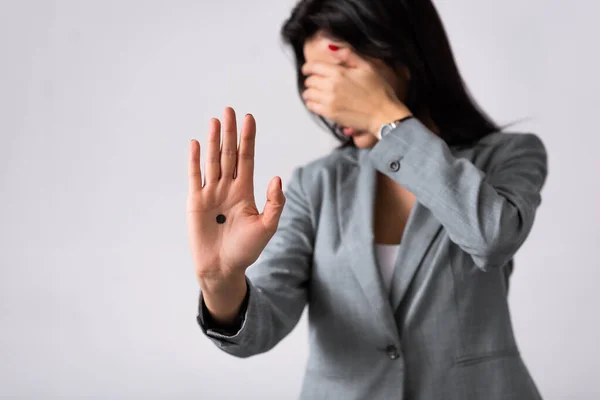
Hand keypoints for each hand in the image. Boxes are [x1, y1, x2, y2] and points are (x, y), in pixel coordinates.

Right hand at [187, 107, 285, 289]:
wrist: (222, 268)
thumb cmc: (246, 250)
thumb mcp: (266, 227)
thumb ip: (274, 203)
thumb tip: (277, 178)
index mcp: (245, 191)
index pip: (247, 158)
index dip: (248, 138)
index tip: (250, 118)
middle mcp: (228, 187)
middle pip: (229, 154)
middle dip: (231, 132)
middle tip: (230, 110)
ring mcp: (210, 193)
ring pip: (213, 161)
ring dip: (214, 141)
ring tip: (215, 120)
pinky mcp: (195, 202)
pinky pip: (194, 177)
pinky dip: (195, 160)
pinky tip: (197, 143)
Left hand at [301, 48, 411, 135]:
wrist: (383, 114)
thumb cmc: (378, 91)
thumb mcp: (367, 67)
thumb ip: (349, 55)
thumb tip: (332, 46)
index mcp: (339, 73)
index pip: (313, 67)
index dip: (308, 67)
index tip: (307, 69)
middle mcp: (331, 86)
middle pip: (310, 80)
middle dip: (311, 79)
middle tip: (316, 81)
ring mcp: (329, 101)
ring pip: (308, 94)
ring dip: (310, 92)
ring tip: (316, 92)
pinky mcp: (330, 114)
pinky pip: (311, 106)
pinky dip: (312, 103)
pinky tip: (319, 102)